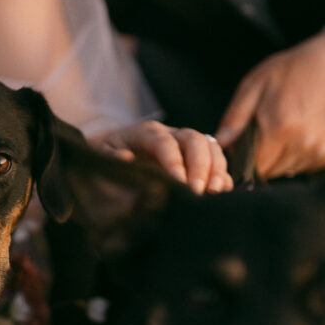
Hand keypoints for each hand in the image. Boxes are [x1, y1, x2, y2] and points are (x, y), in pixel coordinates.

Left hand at [99, 120, 233, 193]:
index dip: (174, 161)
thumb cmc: (108, 157)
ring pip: (211, 147)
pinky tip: (221, 192)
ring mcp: (186, 146)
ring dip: (216, 169)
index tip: (178, 183)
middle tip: (198, 191)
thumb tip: (126, 158)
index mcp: (147, 132)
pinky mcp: (196, 160)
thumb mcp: (101, 155)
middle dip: (200, 165)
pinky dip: (223, 176)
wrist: (115, 158)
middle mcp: (171, 134)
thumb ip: (110, 156)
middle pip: (194, 139)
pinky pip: (217, 162)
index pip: (165, 142)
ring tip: (214, 192)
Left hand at [215, 31, 324, 178]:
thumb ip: (235, 118)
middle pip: (270, 171)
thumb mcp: (254, 84)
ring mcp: (323, 151)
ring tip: (286, 127)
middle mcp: (304, 144)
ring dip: (281, 156)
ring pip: (288, 170)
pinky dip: (300, 154)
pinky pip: (307, 165)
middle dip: (262, 156)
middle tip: (266, 130)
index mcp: (281, 128)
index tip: (242, 145)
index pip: (252, 166)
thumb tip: (219, 144)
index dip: (243, 158)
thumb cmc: (293, 70)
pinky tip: (303, 131)